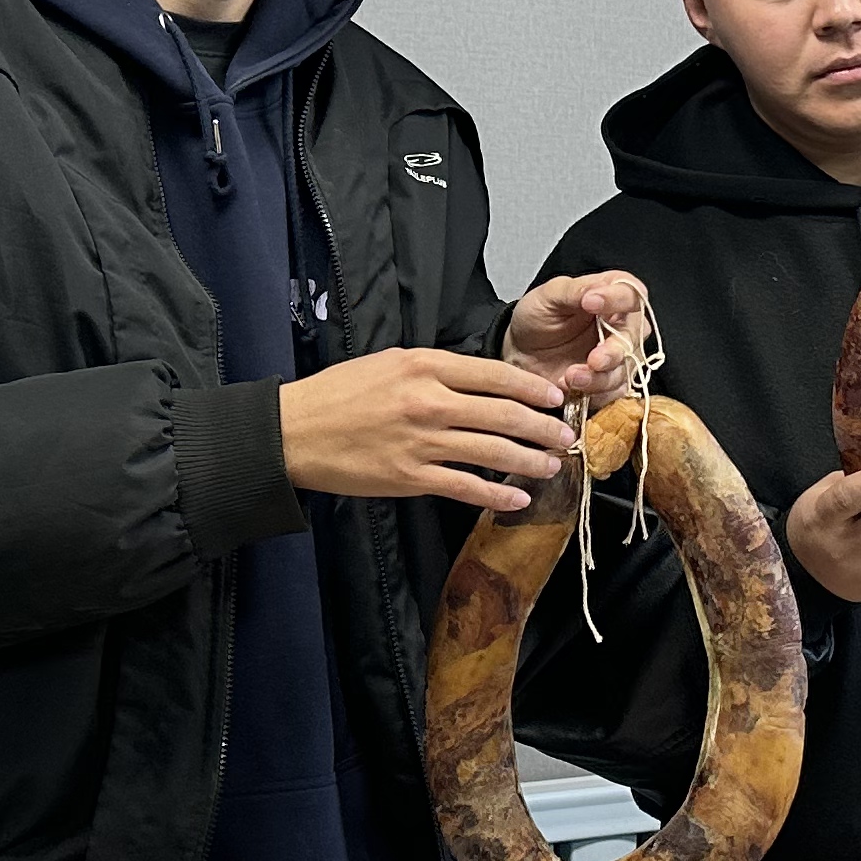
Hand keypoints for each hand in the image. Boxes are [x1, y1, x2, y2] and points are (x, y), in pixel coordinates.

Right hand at [280, 348, 574, 511]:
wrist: (294, 431)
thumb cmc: (338, 393)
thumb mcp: (388, 362)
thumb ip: (435, 370)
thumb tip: (479, 381)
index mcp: (424, 366)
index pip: (495, 374)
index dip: (531, 388)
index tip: (553, 397)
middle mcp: (428, 401)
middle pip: (503, 414)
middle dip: (542, 426)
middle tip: (566, 434)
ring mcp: (421, 442)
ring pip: (491, 452)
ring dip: (529, 460)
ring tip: (552, 465)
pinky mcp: (410, 477)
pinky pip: (465, 487)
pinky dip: (495, 495)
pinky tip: (516, 498)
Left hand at [505, 270, 653, 396]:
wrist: (521, 356)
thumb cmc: (537, 320)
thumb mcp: (548, 296)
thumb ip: (575, 290)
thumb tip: (596, 293)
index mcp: (611, 296)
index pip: (631, 293)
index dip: (617, 299)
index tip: (590, 303)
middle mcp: (621, 326)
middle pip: (635, 336)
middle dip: (614, 351)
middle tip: (593, 359)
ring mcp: (618, 356)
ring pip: (626, 369)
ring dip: (600, 377)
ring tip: (570, 377)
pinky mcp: (610, 383)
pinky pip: (615, 392)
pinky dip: (595, 393)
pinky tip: (572, 388)